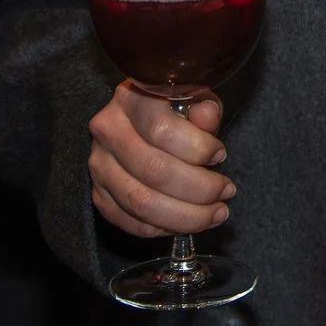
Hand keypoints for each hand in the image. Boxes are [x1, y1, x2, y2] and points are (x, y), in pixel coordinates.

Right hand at [88, 83, 235, 237]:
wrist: (141, 123)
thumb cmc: (175, 110)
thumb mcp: (195, 99)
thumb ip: (203, 109)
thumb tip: (207, 115)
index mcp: (132, 99)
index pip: (162, 129)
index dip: (198, 148)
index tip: (222, 155)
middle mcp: (108, 131)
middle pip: (154, 170)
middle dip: (200, 189)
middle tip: (227, 191)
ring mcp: (99, 165)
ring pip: (140, 202)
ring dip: (186, 215)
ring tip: (216, 212)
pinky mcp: (98, 194)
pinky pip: (129, 221)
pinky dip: (163, 227)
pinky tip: (187, 221)